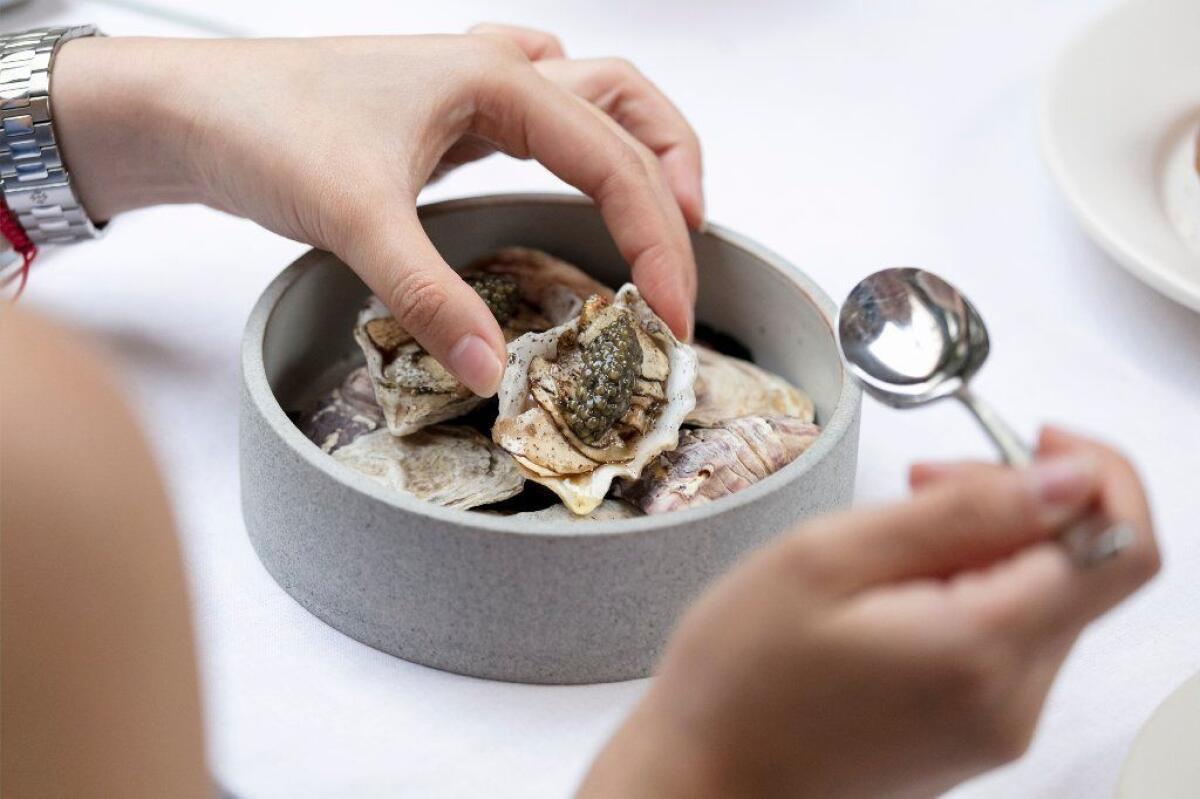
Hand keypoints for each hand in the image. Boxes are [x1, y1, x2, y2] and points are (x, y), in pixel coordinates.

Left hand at [51, 29, 701, 395]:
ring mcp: (477, 88)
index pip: (614, 164)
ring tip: (673, 212)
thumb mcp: (356, 219)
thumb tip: (494, 371)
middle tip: (686, 267)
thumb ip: (430, 297)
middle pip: (632, 113)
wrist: (189, 109)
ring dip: (644, 149)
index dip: (657, 243)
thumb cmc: (264, 131)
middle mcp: (501, 72)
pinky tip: (578, 174)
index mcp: (499, 80)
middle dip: (675, 188)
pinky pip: (549, 114)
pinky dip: (586, 141)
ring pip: (599, 98)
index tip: (674, 315)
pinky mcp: (452, 116)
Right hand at [580, 428, 1159, 797]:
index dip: (1094, 472)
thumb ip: (960, 514)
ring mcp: (998, 725)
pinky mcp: (973, 734)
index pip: (1121, 545)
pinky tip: (892, 589)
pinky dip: (969, 592)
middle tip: (922, 483)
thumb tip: (1066, 478)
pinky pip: (1007, 640)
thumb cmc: (739, 679)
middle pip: (1083, 567)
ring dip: (988, 546)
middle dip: (1021, 502)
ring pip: (1044, 599)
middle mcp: (1014, 700)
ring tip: (889, 542)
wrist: (702, 783)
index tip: (1029, 440)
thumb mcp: (829, 559)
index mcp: (984, 649)